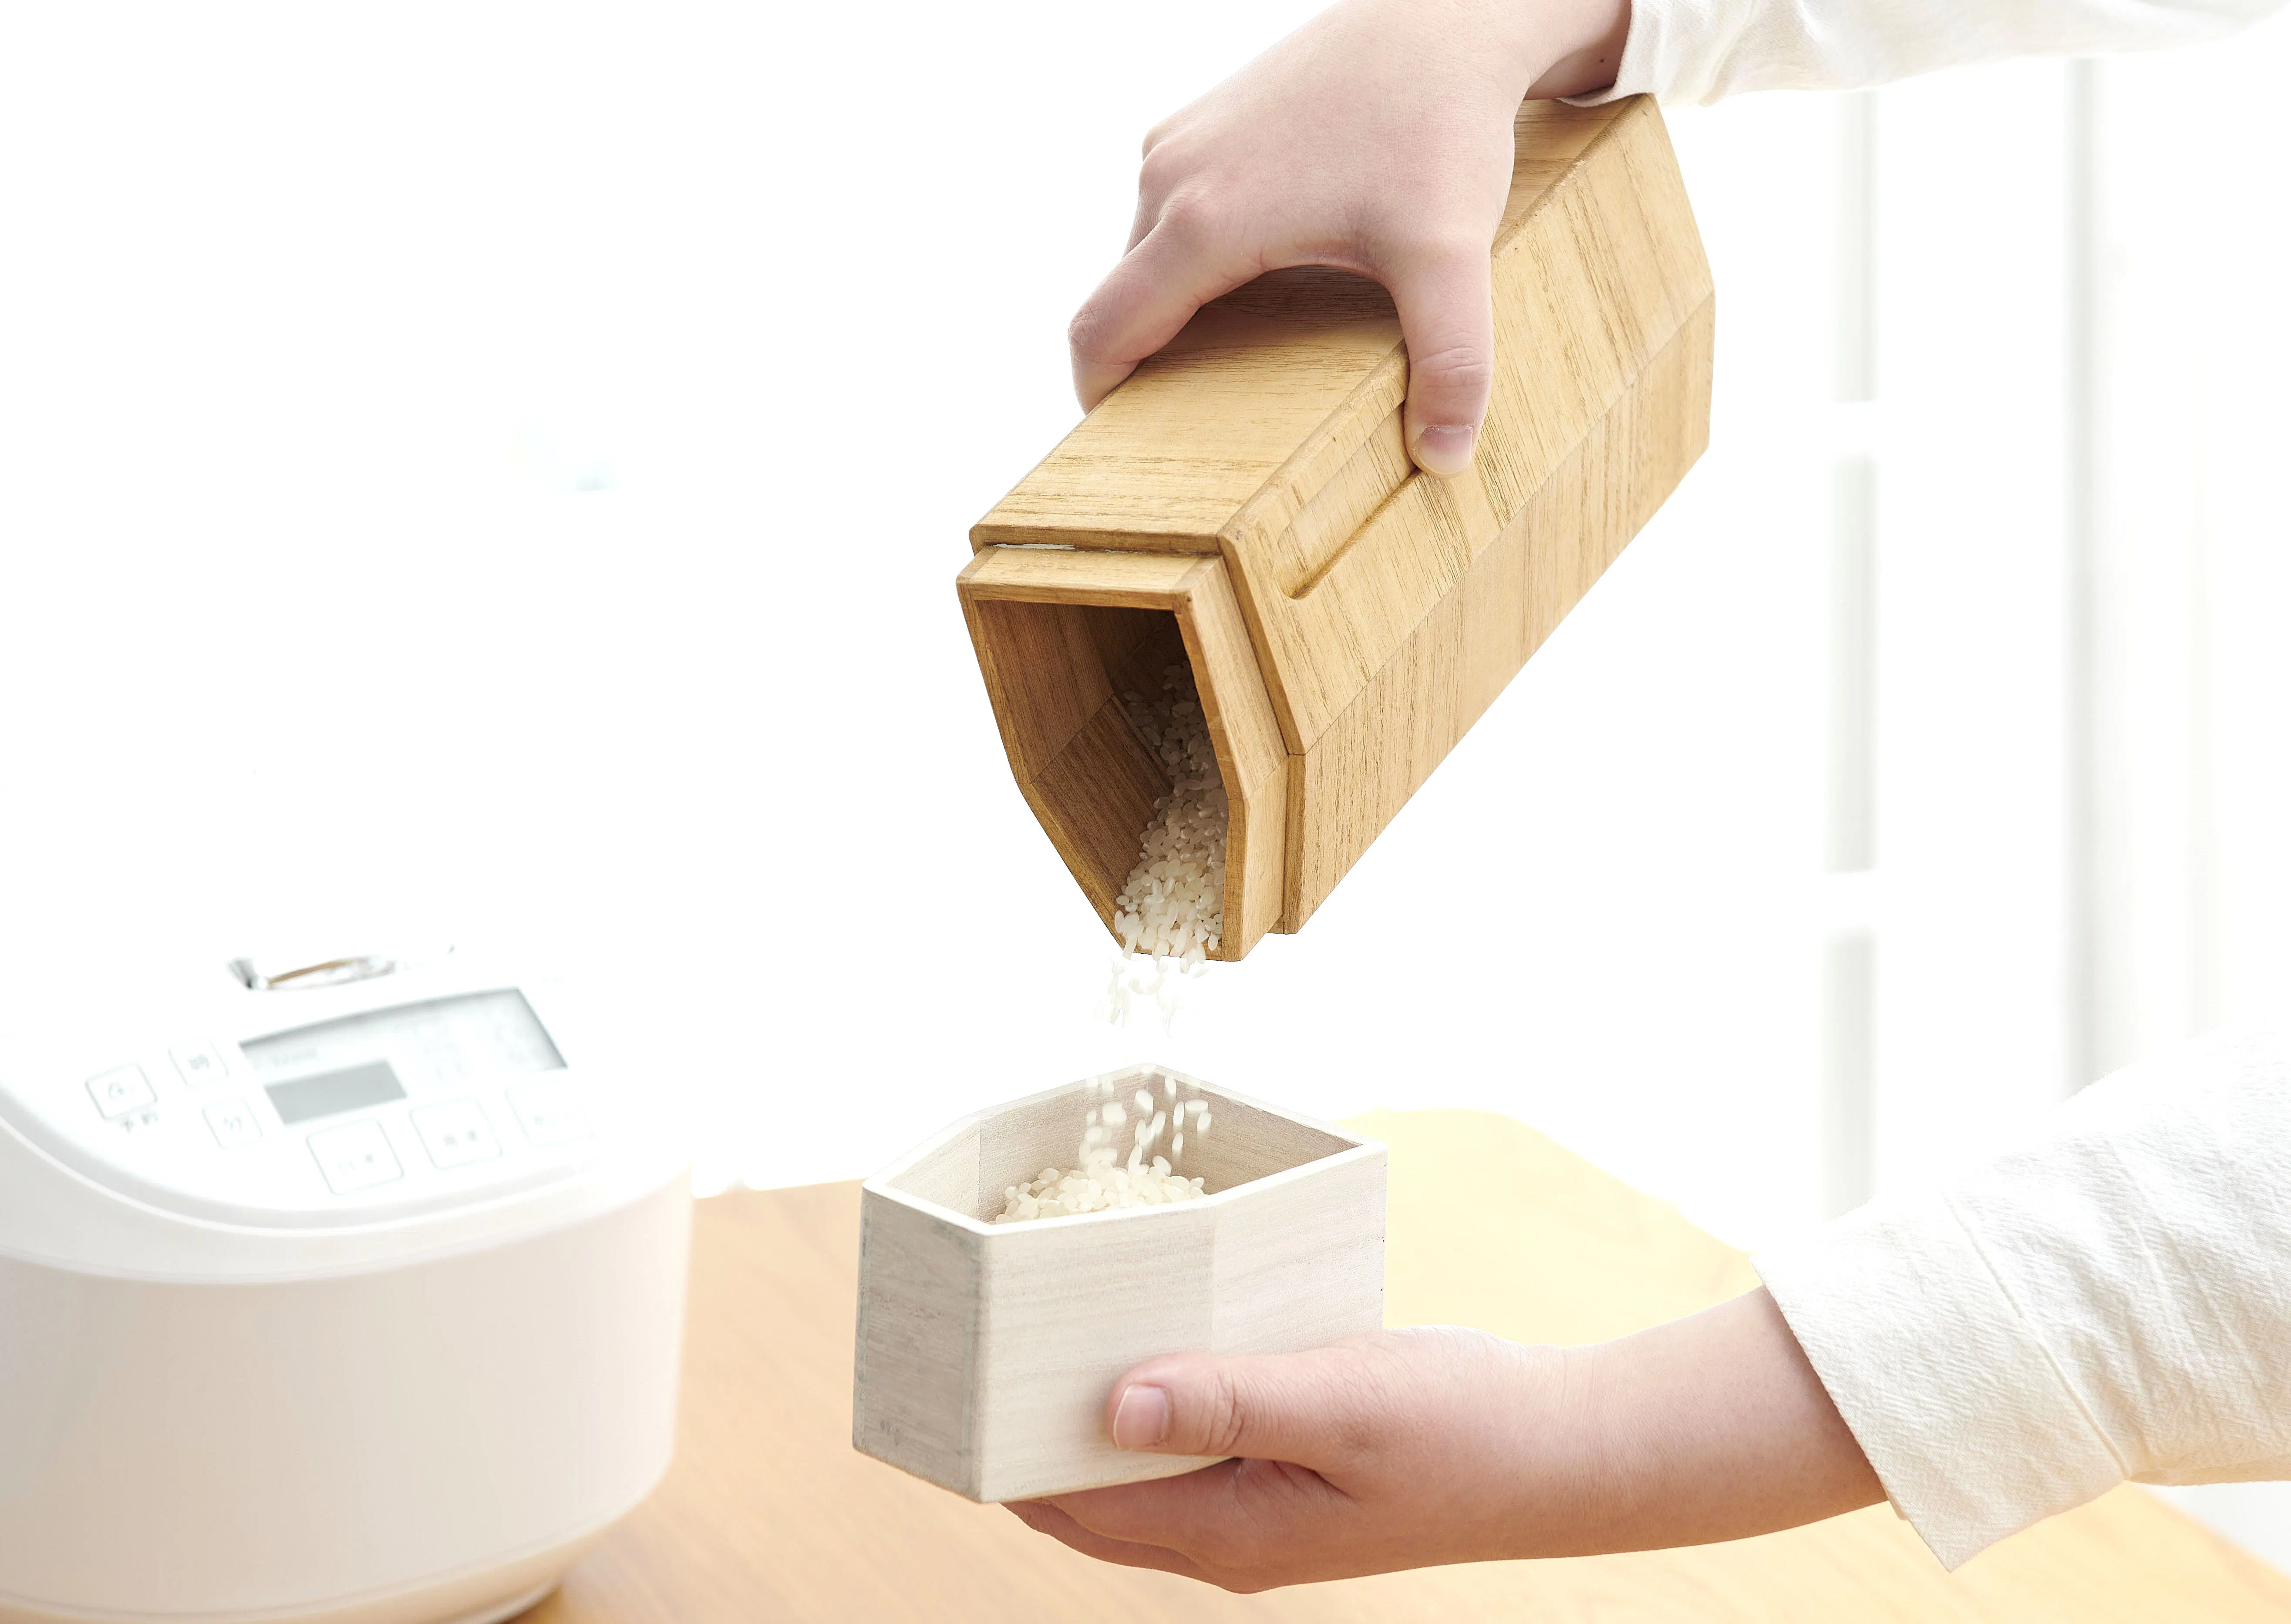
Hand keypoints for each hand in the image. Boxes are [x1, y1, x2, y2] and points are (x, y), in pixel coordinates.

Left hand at [1009, 1289, 1883, 1591]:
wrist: (1560, 1448)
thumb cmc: (1461, 1427)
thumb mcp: (1339, 1402)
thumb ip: (1226, 1399)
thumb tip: (1110, 1401)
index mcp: (1225, 1531)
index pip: (1067, 1506)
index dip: (993, 1457)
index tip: (941, 1389)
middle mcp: (1227, 1531)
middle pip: (1086, 1493)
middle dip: (1021, 1433)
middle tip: (968, 1344)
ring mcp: (1257, 1504)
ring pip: (1134, 1466)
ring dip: (1082, 1411)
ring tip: (1032, 1332)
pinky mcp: (1286, 1467)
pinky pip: (1188, 1439)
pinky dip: (1150, 1393)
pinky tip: (1144, 1331)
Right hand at [1068, 0, 1632, 476]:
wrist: (1445, 16)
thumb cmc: (1439, 123)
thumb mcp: (1452, 253)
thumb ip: (1451, 359)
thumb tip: (1447, 456)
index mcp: (1202, 222)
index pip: (1102, 334)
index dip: (1101, 400)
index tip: (1126, 447)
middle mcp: (1169, 176)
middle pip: (1120, 300)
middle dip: (1144, 365)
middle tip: (1200, 424)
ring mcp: (1178, 143)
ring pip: (1144, 256)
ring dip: (1172, 310)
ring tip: (1236, 357)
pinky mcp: (1201, 124)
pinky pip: (1167, 214)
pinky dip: (1191, 261)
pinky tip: (1259, 282)